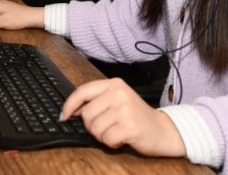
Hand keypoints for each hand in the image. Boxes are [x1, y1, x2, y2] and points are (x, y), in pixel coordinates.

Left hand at [61, 78, 185, 156]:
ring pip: (95, 128)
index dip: (70, 105)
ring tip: (117, 131)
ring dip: (103, 136)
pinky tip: (123, 138)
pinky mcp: (130, 126)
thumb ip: (97, 101)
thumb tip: (72, 111)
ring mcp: (125, 109)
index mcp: (114, 84)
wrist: (163, 130)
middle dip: (92, 126)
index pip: (83, 91)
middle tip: (108, 127)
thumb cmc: (137, 117)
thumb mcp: (118, 101)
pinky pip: (106, 139)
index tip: (64, 116)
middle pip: (87, 114)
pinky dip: (112, 143)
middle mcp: (119, 93)